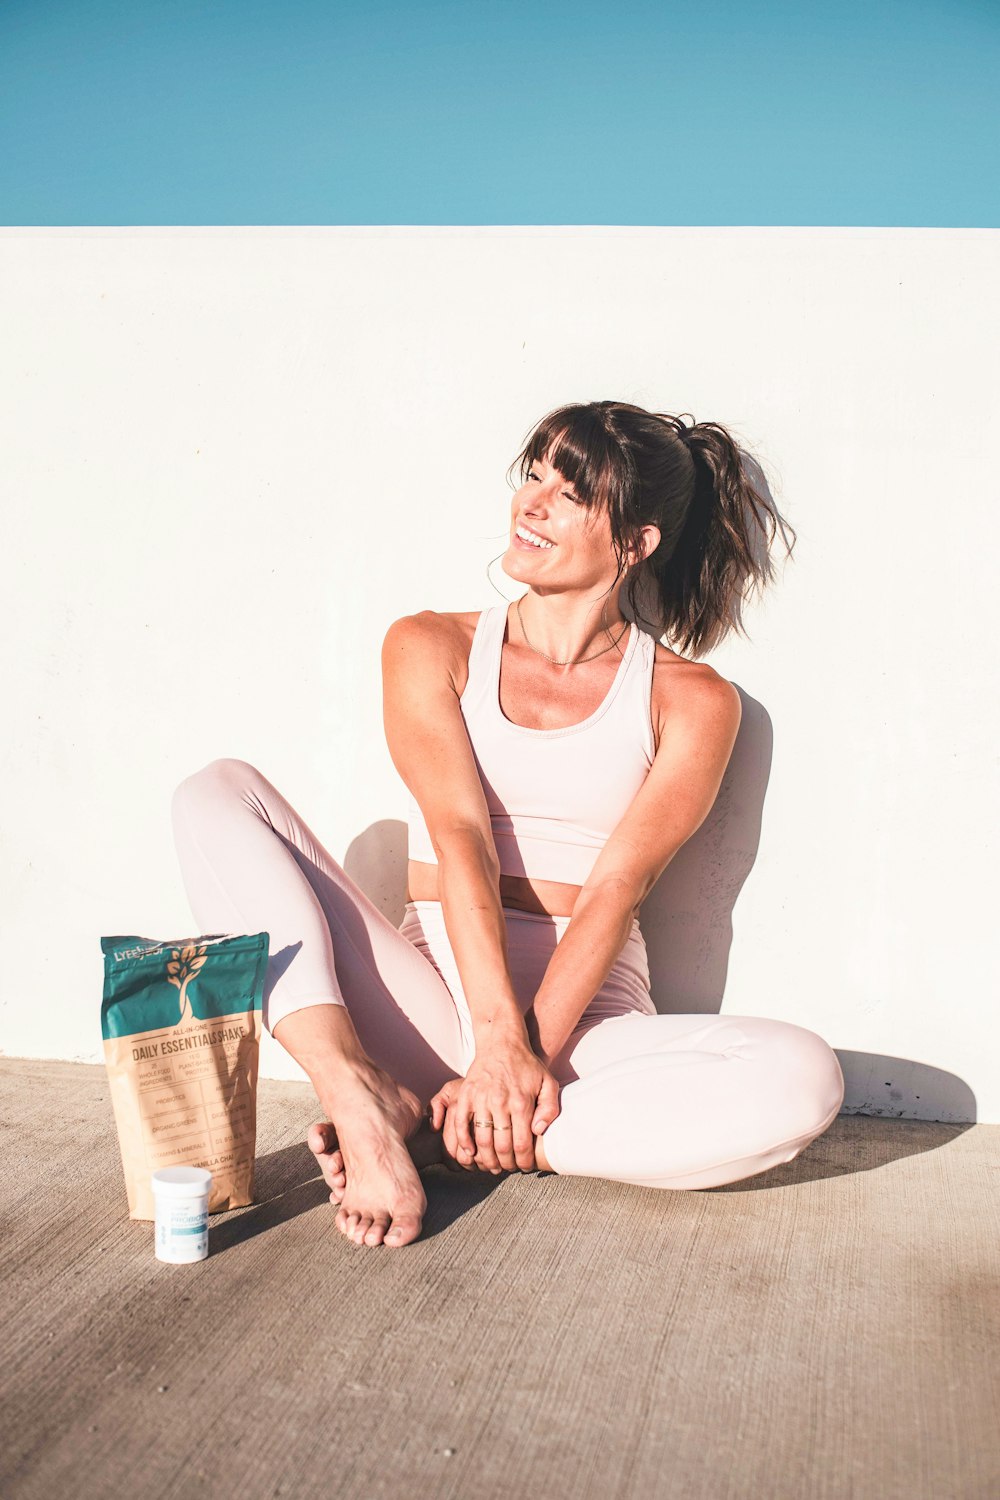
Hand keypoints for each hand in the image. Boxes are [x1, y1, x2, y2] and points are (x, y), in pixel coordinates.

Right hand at [428, 1037, 560, 1173]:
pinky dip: (463, 1142)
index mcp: (521, 1102)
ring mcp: (480, 1098)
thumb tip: (539, 1131)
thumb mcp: (548, 1083)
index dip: (523, 1161)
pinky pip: (460, 1124)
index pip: (522, 1144)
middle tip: (508, 1169)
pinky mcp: (466, 1094)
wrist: (503, 1043)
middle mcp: (500, 1101)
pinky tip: (470, 1152)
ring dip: (486, 1159)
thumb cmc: (527, 1066)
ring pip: (481, 1139)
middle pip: (501, 1147)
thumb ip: (549, 1109)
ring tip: (492, 1165)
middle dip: (505, 1164)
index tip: (524, 1167)